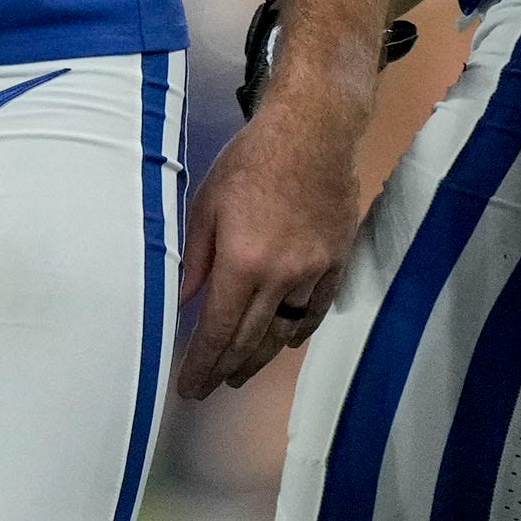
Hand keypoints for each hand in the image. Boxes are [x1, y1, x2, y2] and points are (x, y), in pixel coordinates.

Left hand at [173, 62, 366, 397]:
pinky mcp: (335, 262)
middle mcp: (279, 277)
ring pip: (283, 331)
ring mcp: (312, 273)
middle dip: (226, 369)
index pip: (218, 329)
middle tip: (211, 387)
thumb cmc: (251, 160)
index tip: (189, 387)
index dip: (202, 364)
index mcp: (242, 262)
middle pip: (250, 339)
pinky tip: (285, 341)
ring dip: (259, 357)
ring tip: (240, 373)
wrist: (314, 132)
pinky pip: (315, 310)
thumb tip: (185, 300)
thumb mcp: (207, 202)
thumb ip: (195, 257)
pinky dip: (298, 331)